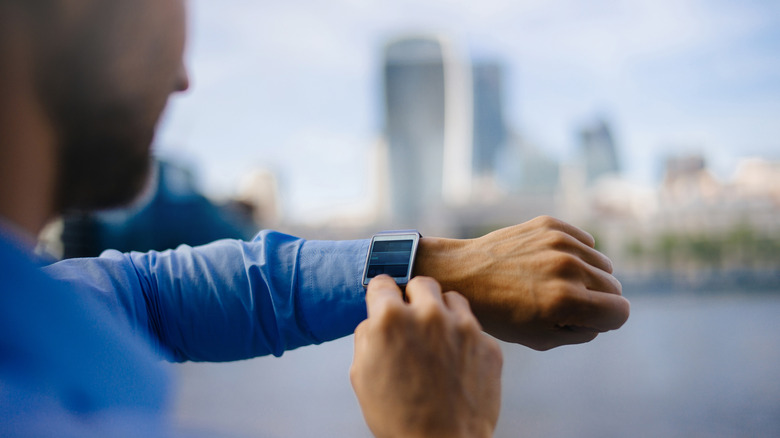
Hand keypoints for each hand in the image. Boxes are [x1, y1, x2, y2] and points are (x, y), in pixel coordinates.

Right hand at [350, 276, 502, 437]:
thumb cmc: (400, 417)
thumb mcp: (362, 375)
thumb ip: (368, 337)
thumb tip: (375, 322)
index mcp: (391, 319)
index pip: (382, 283)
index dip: (381, 295)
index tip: (385, 299)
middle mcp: (428, 314)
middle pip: (421, 283)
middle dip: (414, 298)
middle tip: (412, 320)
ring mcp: (463, 327)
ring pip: (452, 298)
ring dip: (442, 311)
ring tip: (437, 337)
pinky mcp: (487, 343)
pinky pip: (474, 326)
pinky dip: (464, 337)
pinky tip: (456, 360)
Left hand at [414, 216, 630, 349]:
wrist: (462, 274)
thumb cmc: (499, 314)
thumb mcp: (541, 338)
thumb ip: (583, 331)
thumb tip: (607, 314)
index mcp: (566, 302)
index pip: (621, 312)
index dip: (607, 321)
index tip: (586, 320)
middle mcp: (567, 268)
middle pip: (614, 287)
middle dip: (596, 298)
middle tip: (562, 303)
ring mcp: (559, 242)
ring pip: (602, 263)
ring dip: (587, 275)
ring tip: (554, 283)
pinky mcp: (550, 224)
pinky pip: (586, 242)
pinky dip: (575, 253)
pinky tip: (548, 263)